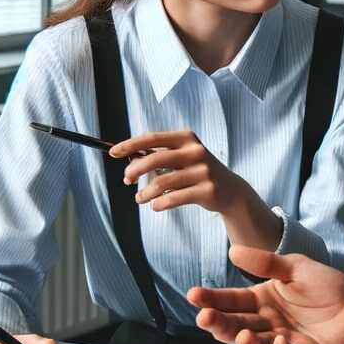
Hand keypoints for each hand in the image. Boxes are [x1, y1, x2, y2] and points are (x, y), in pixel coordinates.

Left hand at [109, 129, 247, 214]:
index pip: (153, 138)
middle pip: (155, 158)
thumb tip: (129, 160)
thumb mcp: (183, 157)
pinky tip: (155, 205)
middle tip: (126, 180)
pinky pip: (174, 199)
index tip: (113, 152)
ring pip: (162, 182)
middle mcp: (196, 152)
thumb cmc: (198, 172)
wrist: (230, 190)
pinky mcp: (206, 190)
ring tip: (140, 198)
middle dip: (135, 170)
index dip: (130, 144)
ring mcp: (203, 171)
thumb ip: (160, 155)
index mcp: (187, 138)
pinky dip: (159, 204)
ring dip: (145, 193)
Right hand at [187, 245, 343, 343]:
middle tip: (204, 317)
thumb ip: (267, 263)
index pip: (232, 300)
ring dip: (244, 342)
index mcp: (263, 299)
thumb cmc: (327, 288)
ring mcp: (282, 342)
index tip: (194, 294)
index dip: (212, 298)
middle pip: (236, 325)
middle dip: (218, 323)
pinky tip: (280, 342)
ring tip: (240, 334)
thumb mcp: (296, 267)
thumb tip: (234, 250)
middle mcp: (267, 323)